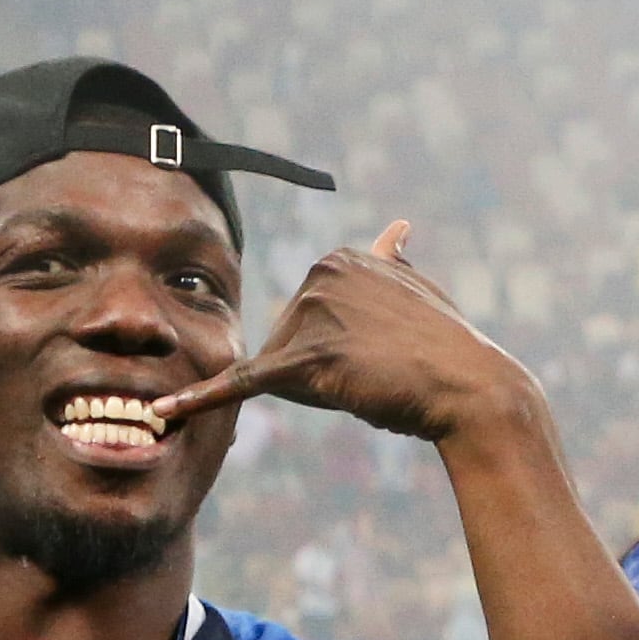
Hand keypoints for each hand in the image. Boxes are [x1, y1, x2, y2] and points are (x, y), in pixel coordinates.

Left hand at [152, 221, 532, 443]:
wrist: (474, 390)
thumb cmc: (450, 351)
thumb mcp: (420, 290)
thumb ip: (394, 262)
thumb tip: (397, 228)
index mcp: (341, 255)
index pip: (309, 316)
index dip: (340, 348)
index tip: (380, 355)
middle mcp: (321, 272)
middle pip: (289, 340)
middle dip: (324, 368)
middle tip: (380, 374)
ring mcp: (312, 314)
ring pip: (283, 368)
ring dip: (322, 387)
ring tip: (372, 382)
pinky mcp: (306, 360)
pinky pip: (244, 382)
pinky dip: (203, 398)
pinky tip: (164, 412)